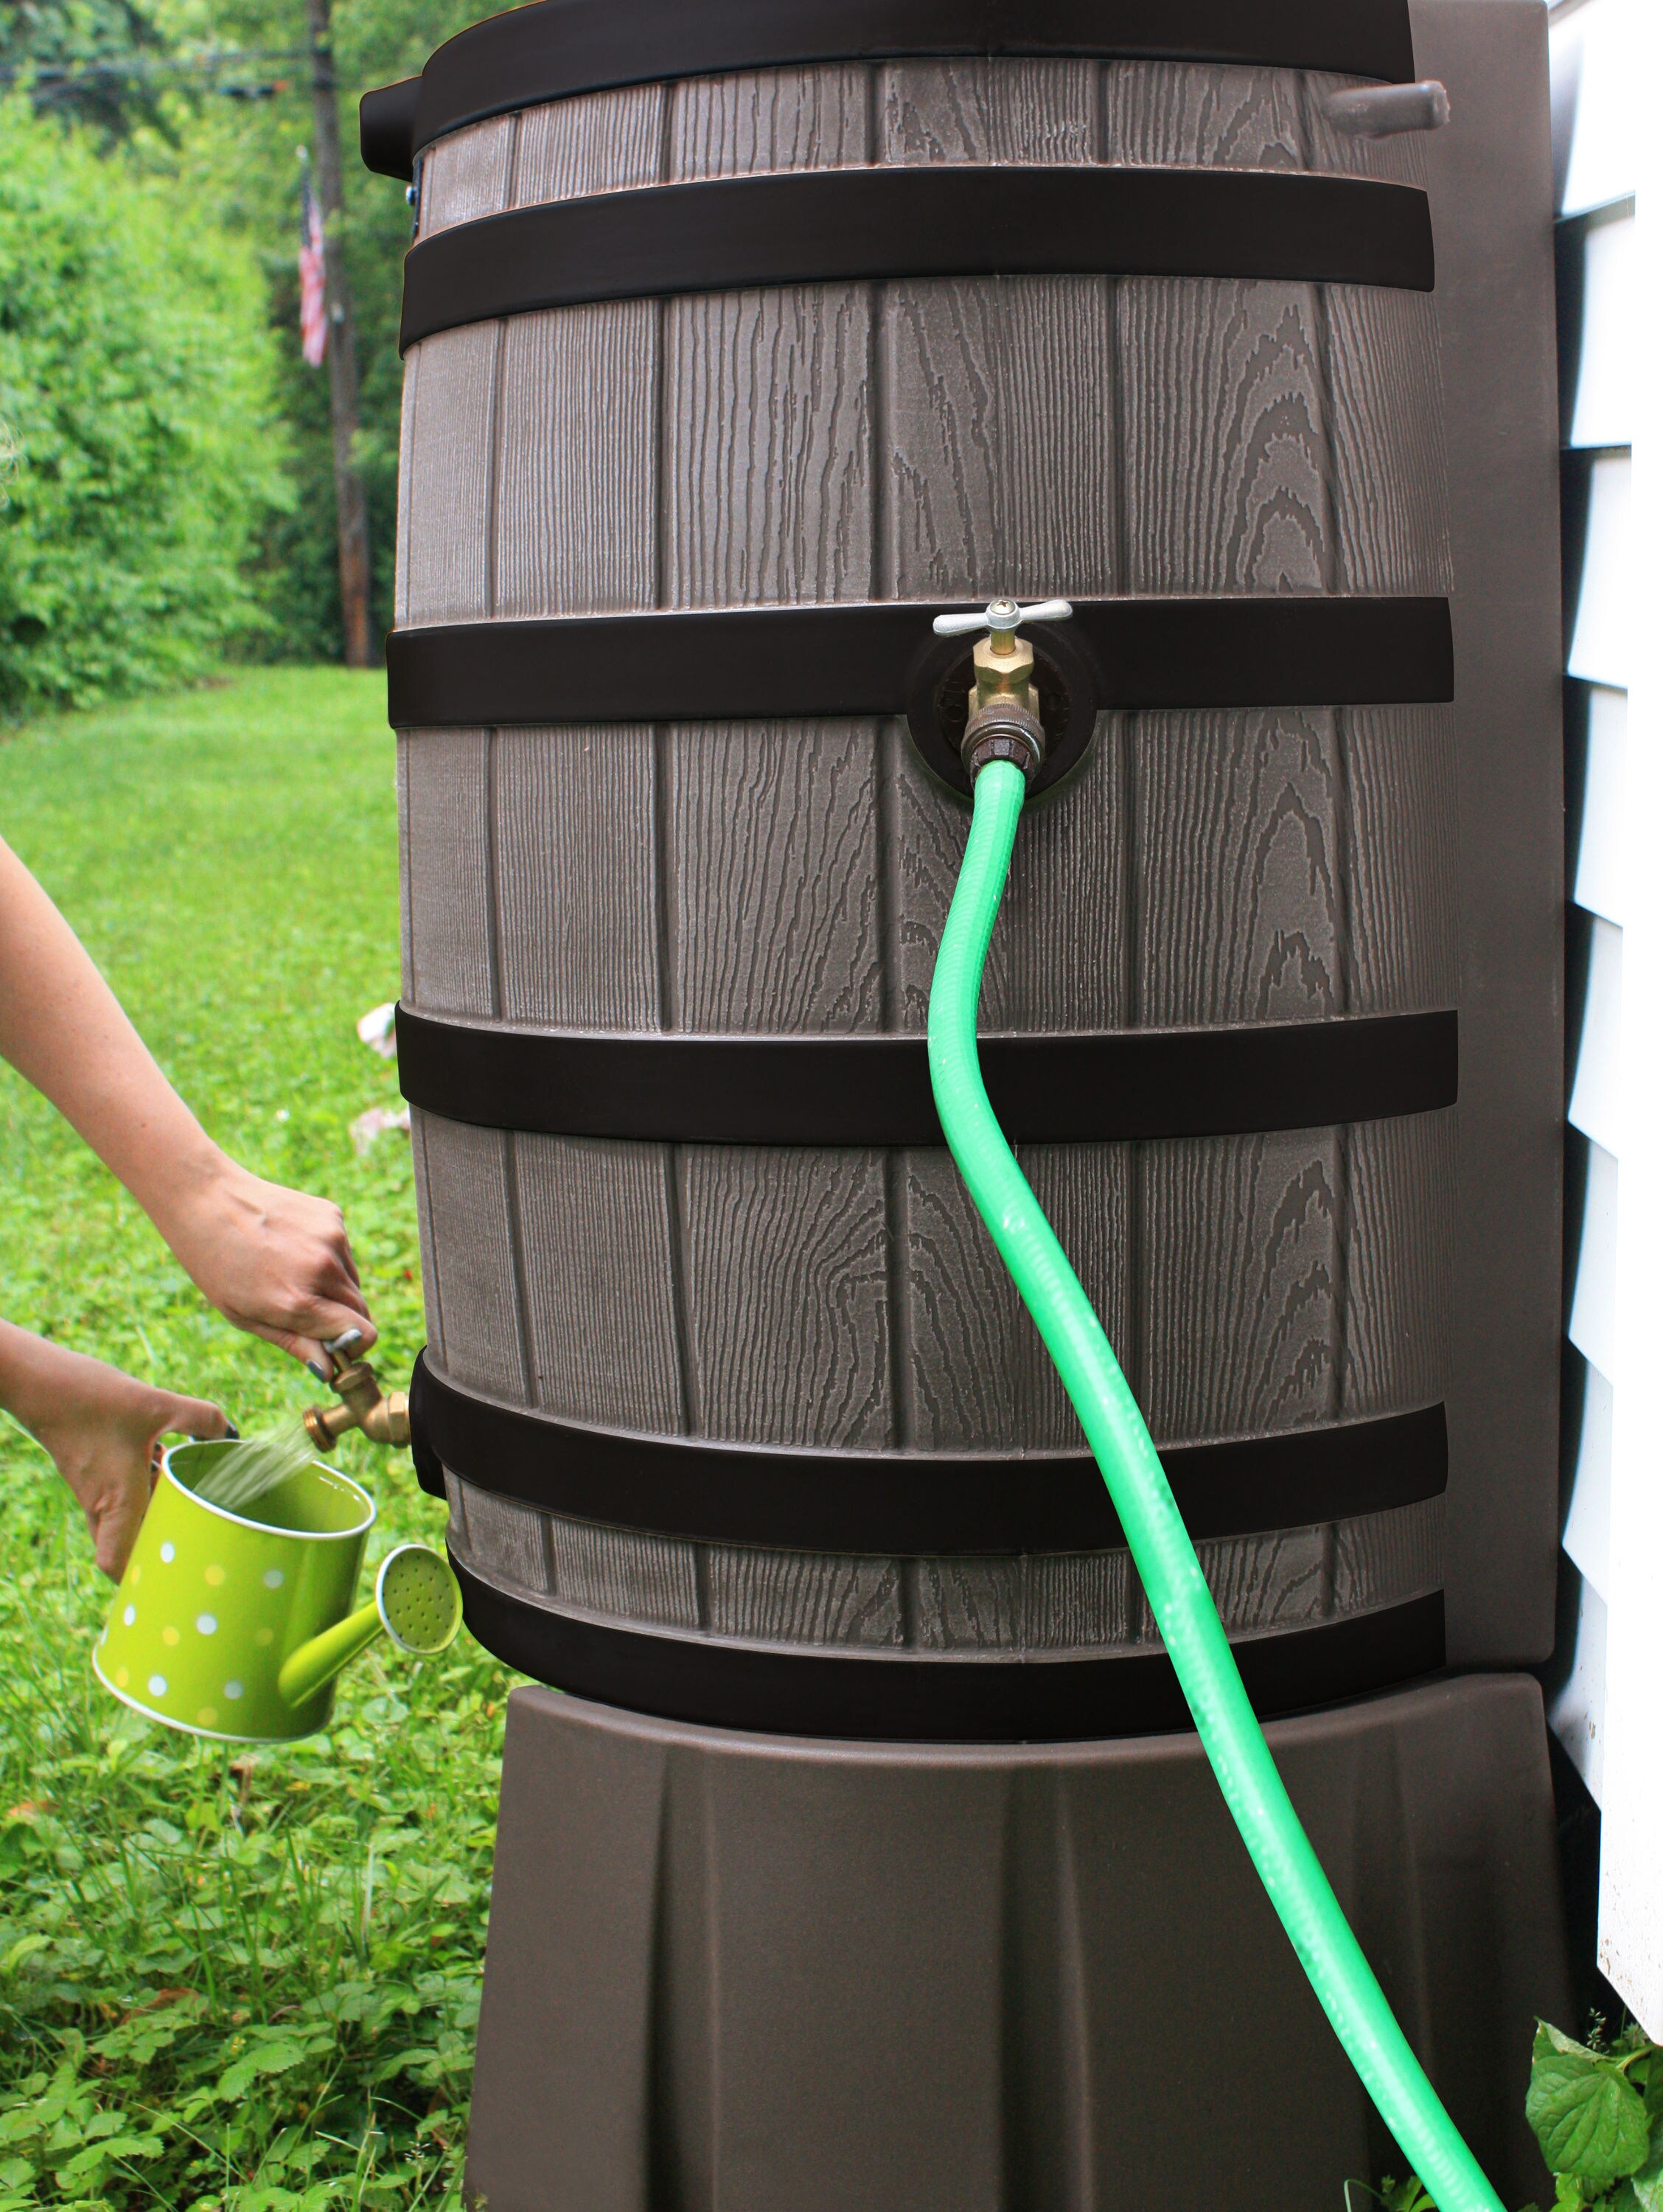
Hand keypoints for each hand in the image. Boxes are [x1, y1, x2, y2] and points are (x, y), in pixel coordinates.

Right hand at [0, 1325, 227, 1579]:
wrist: (42, 1383)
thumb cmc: (93, 1399)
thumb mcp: (157, 1404)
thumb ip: (200, 1419)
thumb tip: (230, 1434)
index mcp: (117, 1502)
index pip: (116, 1564)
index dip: (138, 1577)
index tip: (170, 1570)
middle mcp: (101, 1505)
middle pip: (125, 1548)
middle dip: (157, 1543)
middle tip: (189, 1529)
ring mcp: (91, 1492)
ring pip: (122, 1522)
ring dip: (151, 1513)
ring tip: (180, 1490)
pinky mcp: (88, 1476)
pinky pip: (116, 1500)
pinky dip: (140, 1491)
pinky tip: (159, 1462)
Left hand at [162, 1163, 376, 1372]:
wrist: (205, 1199)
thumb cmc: (216, 1264)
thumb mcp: (244, 1316)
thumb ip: (294, 1343)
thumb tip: (330, 1370)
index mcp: (297, 1302)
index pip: (363, 1335)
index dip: (351, 1346)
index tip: (333, 1346)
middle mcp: (322, 1269)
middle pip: (361, 1310)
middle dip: (342, 1320)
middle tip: (305, 1314)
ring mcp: (331, 1238)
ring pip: (352, 1280)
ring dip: (333, 1287)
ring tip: (288, 1272)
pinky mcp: (332, 1215)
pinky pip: (343, 1252)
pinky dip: (326, 1257)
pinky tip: (291, 1247)